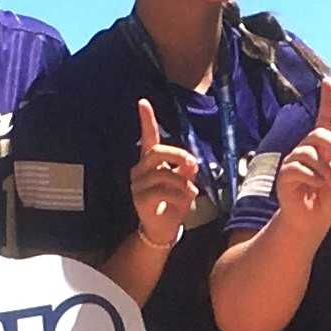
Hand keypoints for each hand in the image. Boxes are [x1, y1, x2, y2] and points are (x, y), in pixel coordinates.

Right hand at [130, 98, 200, 247]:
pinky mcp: (140, 199)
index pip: (148, 137)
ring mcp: (138, 184)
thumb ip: (187, 170)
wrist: (163, 228)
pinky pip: (163, 190)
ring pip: (164, 173)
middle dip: (178, 155)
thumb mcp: (185, 182)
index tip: (143, 101)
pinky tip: (184, 201)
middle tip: (193, 165)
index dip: (146, 119)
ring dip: (183, 182)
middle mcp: (141, 170)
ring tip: (190, 192)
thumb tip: (191, 163)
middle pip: (158, 151)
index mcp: (151, 162)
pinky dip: (179, 195)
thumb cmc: (174, 202)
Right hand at [272, 80, 330, 230]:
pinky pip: (298, 168)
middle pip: (319, 134)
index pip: (326, 119)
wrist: (312, 219)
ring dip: (325, 168)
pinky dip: (312, 177)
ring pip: (309, 152)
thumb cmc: (329, 198)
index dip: (327, 101)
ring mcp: (294, 160)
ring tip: (329, 183)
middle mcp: (308, 149)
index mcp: (324, 147)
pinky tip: (316, 186)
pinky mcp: (285, 173)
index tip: (327, 81)